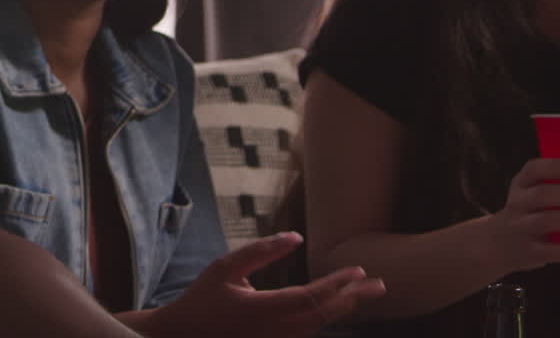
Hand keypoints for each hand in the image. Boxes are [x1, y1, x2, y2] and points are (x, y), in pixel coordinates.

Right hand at [134, 232, 384, 337]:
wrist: (185, 336)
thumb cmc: (203, 299)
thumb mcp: (225, 267)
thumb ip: (261, 251)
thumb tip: (296, 237)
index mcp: (263, 309)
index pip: (312, 297)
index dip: (338, 284)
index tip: (358, 270)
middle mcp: (275, 330)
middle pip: (325, 315)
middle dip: (353, 298)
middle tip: (379, 285)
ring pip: (319, 326)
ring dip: (343, 308)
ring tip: (362, 292)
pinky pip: (308, 331)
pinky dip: (326, 317)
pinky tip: (335, 305)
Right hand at [485, 157, 559, 272]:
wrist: (494, 245)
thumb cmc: (525, 213)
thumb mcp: (528, 192)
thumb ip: (553, 182)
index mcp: (520, 185)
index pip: (535, 169)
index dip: (557, 166)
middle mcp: (518, 204)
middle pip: (542, 194)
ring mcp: (521, 228)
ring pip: (545, 221)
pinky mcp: (530, 252)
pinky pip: (552, 251)